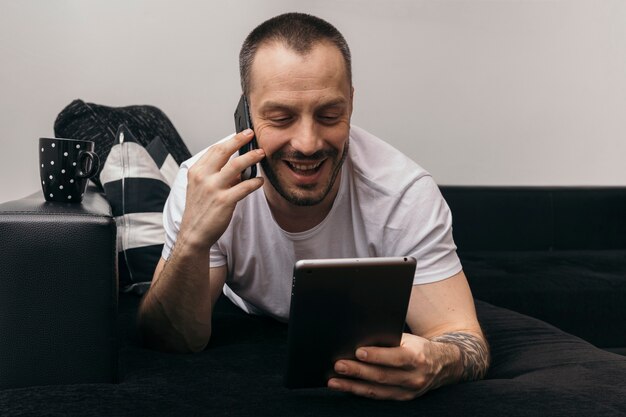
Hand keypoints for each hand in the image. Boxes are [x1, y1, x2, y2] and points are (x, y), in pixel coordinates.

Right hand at [179, 129, 264, 249]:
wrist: (194, 234)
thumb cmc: (199, 211)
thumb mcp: (201, 188)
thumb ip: (217, 175)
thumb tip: (239, 167)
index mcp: (196, 172)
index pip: (214, 149)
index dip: (229, 140)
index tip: (241, 133)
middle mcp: (203, 177)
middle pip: (224, 151)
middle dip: (239, 140)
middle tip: (252, 134)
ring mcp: (213, 189)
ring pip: (236, 166)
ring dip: (251, 157)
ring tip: (261, 154)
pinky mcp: (224, 201)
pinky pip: (244, 187)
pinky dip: (254, 182)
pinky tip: (260, 181)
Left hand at [328, 333, 451, 400]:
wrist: (442, 365)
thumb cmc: (419, 347)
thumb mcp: (409, 339)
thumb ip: (389, 340)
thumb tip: (360, 339)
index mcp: (417, 357)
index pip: (395, 357)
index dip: (376, 356)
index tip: (357, 352)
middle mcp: (414, 377)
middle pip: (382, 375)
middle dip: (358, 371)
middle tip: (338, 366)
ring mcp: (409, 391)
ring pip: (377, 390)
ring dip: (353, 386)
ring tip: (334, 381)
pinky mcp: (403, 399)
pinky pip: (378, 396)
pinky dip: (360, 392)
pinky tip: (346, 387)